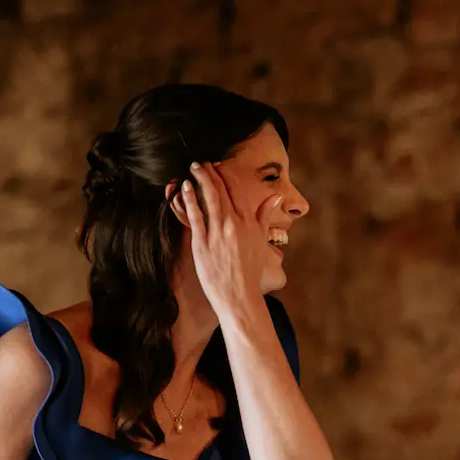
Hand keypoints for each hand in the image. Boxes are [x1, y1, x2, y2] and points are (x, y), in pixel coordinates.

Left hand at [176, 161, 275, 319]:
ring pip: (209, 198)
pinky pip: (195, 216)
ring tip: (194, 168)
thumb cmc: (250, 271)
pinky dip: (189, 199)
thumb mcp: (261, 242)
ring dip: (201, 179)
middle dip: (210, 172)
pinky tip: (184, 187)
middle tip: (201, 163)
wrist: (239, 296)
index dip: (226, 174)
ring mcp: (218, 233)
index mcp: (249, 223)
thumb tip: (276, 197)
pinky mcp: (202, 244)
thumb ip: (265, 217)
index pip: (237, 190)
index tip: (219, 166)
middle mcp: (235, 225)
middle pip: (221, 190)